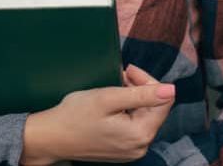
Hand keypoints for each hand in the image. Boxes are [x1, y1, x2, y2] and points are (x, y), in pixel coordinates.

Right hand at [21, 65, 174, 164]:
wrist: (51, 137)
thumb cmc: (74, 116)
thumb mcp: (108, 98)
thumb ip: (141, 94)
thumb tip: (171, 89)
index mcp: (140, 134)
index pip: (163, 100)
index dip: (148, 81)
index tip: (128, 71)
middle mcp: (140, 147)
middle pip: (154, 109)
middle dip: (139, 89)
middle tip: (118, 76)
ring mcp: (131, 151)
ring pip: (143, 117)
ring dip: (132, 100)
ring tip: (112, 90)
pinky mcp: (122, 151)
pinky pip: (133, 127)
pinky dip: (125, 113)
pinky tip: (109, 106)